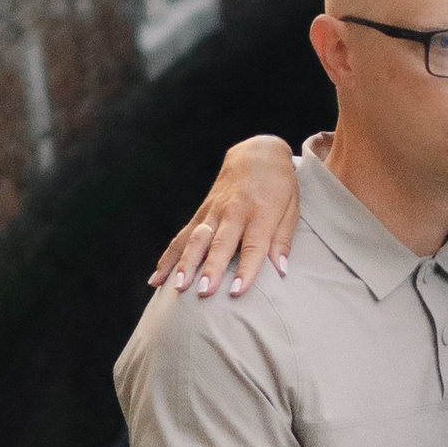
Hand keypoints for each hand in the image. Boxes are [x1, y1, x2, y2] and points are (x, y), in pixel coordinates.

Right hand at [149, 136, 301, 296]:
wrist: (257, 154)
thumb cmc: (279, 186)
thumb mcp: (290, 209)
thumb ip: (282, 240)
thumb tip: (281, 272)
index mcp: (261, 213)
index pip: (253, 245)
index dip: (246, 269)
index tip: (237, 291)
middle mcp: (234, 212)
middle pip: (220, 243)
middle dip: (211, 268)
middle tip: (204, 292)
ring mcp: (214, 211)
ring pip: (196, 239)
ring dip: (186, 264)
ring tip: (177, 287)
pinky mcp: (201, 212)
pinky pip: (182, 236)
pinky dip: (169, 257)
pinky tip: (157, 278)